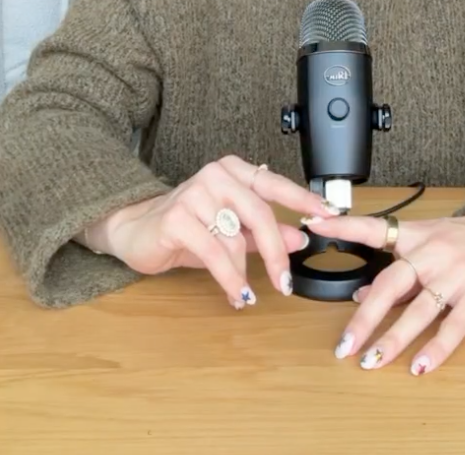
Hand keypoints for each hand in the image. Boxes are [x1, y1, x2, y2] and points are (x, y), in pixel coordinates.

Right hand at [83, 156, 339, 306]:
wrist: (134, 230)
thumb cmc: (187, 228)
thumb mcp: (230, 229)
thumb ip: (264, 232)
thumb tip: (301, 238)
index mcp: (233, 170)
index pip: (275, 183)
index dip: (303, 200)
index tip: (329, 215)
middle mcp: (216, 175)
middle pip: (260, 213)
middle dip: (278, 251)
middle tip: (286, 281)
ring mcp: (194, 193)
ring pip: (236, 238)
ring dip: (247, 272)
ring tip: (249, 293)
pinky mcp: (177, 218)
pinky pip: (214, 253)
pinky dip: (230, 278)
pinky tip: (236, 294)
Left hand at [306, 211, 464, 374]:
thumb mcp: (429, 242)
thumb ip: (397, 270)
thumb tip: (360, 293)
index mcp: (414, 236)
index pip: (372, 228)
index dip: (342, 227)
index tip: (313, 226)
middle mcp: (432, 253)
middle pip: (392, 284)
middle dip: (365, 317)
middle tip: (344, 344)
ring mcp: (456, 274)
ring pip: (420, 310)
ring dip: (394, 338)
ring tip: (373, 361)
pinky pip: (455, 325)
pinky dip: (437, 348)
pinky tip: (421, 366)